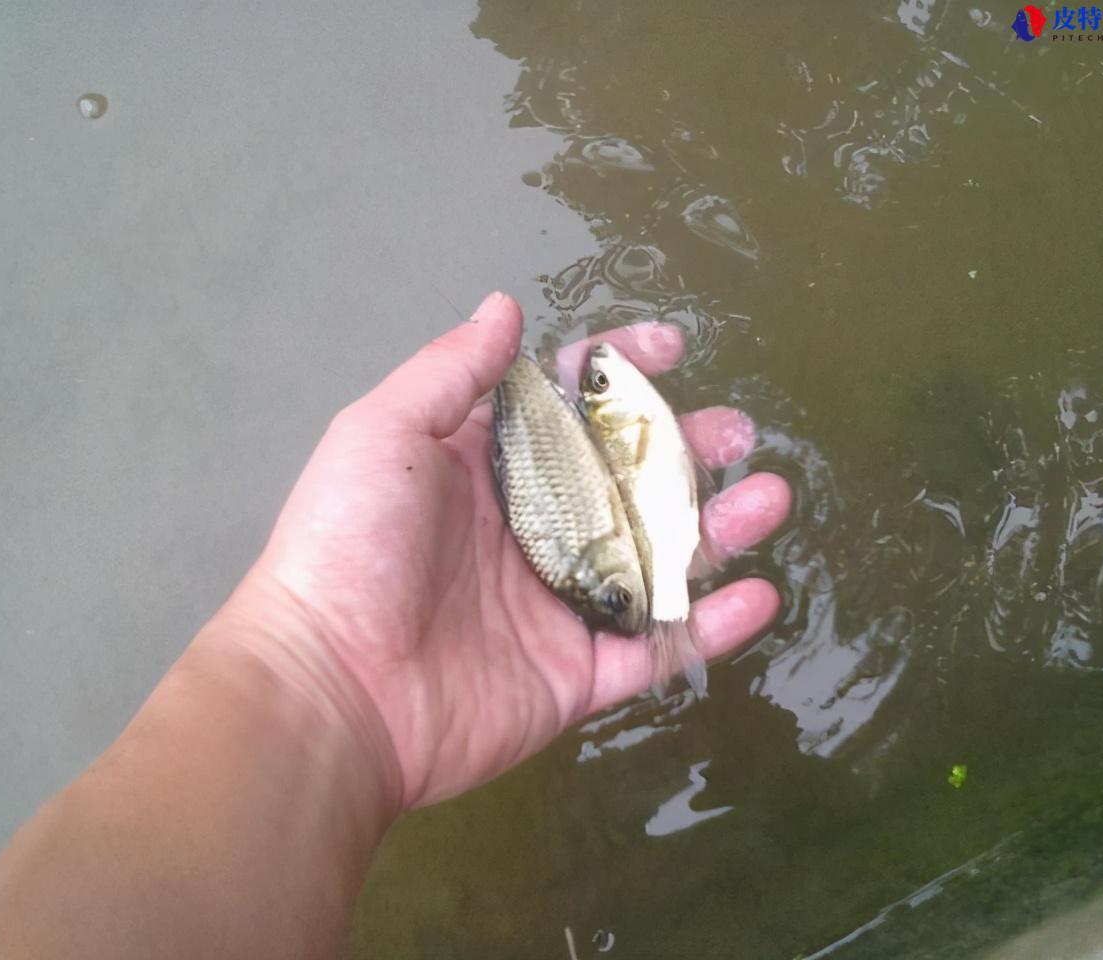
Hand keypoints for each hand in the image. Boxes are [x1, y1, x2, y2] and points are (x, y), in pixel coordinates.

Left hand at [217, 292, 789, 810]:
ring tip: (770, 498)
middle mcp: (533, 529)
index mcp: (491, 469)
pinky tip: (760, 596)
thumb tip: (504, 307)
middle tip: (735, 433)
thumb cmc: (350, 545)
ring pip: (658, 560)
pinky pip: (656, 648)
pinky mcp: (578, 674)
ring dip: (720, 529)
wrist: (332, 687)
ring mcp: (560, 604)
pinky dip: (711, 626)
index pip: (568, 408)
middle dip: (686, 449)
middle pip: (629, 479)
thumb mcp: (385, 435)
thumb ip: (453, 373)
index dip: (619, 373)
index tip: (670, 348)